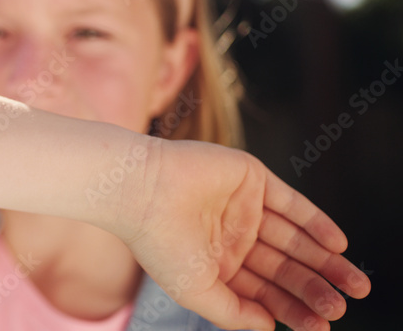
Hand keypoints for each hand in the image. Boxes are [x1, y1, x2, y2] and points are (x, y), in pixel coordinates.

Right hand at [119, 138, 370, 330]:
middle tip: (340, 306)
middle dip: (313, 287)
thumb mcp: (196, 290)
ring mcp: (244, 206)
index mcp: (217, 263)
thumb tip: (269, 326)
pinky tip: (338, 244)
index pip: (264, 290)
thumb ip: (232, 311)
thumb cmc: (159, 243)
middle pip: (284, 266)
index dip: (292, 309)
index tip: (320, 327)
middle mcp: (233, 236)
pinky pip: (292, 203)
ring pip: (293, 238)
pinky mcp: (251, 179)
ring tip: (354, 283)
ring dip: (324, 260)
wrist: (141, 191)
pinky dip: (316, 222)